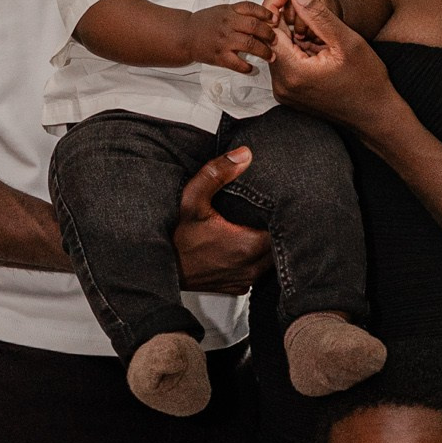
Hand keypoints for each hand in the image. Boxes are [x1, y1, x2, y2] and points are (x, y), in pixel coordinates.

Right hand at [172, 146, 271, 293]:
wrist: (158, 269)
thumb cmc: (175, 238)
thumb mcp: (192, 199)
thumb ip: (217, 174)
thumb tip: (243, 155)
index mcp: (247, 245)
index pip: (283, 229)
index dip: (282, 215)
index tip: (275, 203)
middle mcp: (250, 267)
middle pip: (279, 246)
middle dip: (276, 229)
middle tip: (267, 212)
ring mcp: (244, 280)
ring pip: (270, 261)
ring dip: (268, 246)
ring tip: (259, 227)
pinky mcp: (237, 287)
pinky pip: (257, 272)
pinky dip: (256, 260)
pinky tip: (246, 246)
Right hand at [189, 1, 276, 73]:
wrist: (185, 35)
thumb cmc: (206, 23)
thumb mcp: (223, 10)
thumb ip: (241, 12)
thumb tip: (265, 16)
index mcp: (229, 11)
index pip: (251, 8)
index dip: (266, 13)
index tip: (275, 19)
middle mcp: (227, 24)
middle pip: (255, 27)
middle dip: (269, 34)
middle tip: (275, 40)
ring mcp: (224, 41)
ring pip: (250, 45)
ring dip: (264, 52)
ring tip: (271, 56)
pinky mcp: (219, 56)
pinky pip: (238, 64)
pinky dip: (247, 67)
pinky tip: (252, 68)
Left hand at [270, 0, 393, 126]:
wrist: (375, 114)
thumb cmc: (367, 80)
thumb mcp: (346, 41)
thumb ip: (318, 15)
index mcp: (293, 72)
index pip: (270, 29)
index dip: (277, 6)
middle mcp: (283, 85)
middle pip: (272, 40)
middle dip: (287, 20)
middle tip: (306, 4)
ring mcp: (285, 93)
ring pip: (279, 51)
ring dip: (293, 36)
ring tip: (319, 33)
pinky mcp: (290, 95)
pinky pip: (287, 64)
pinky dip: (297, 50)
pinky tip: (318, 48)